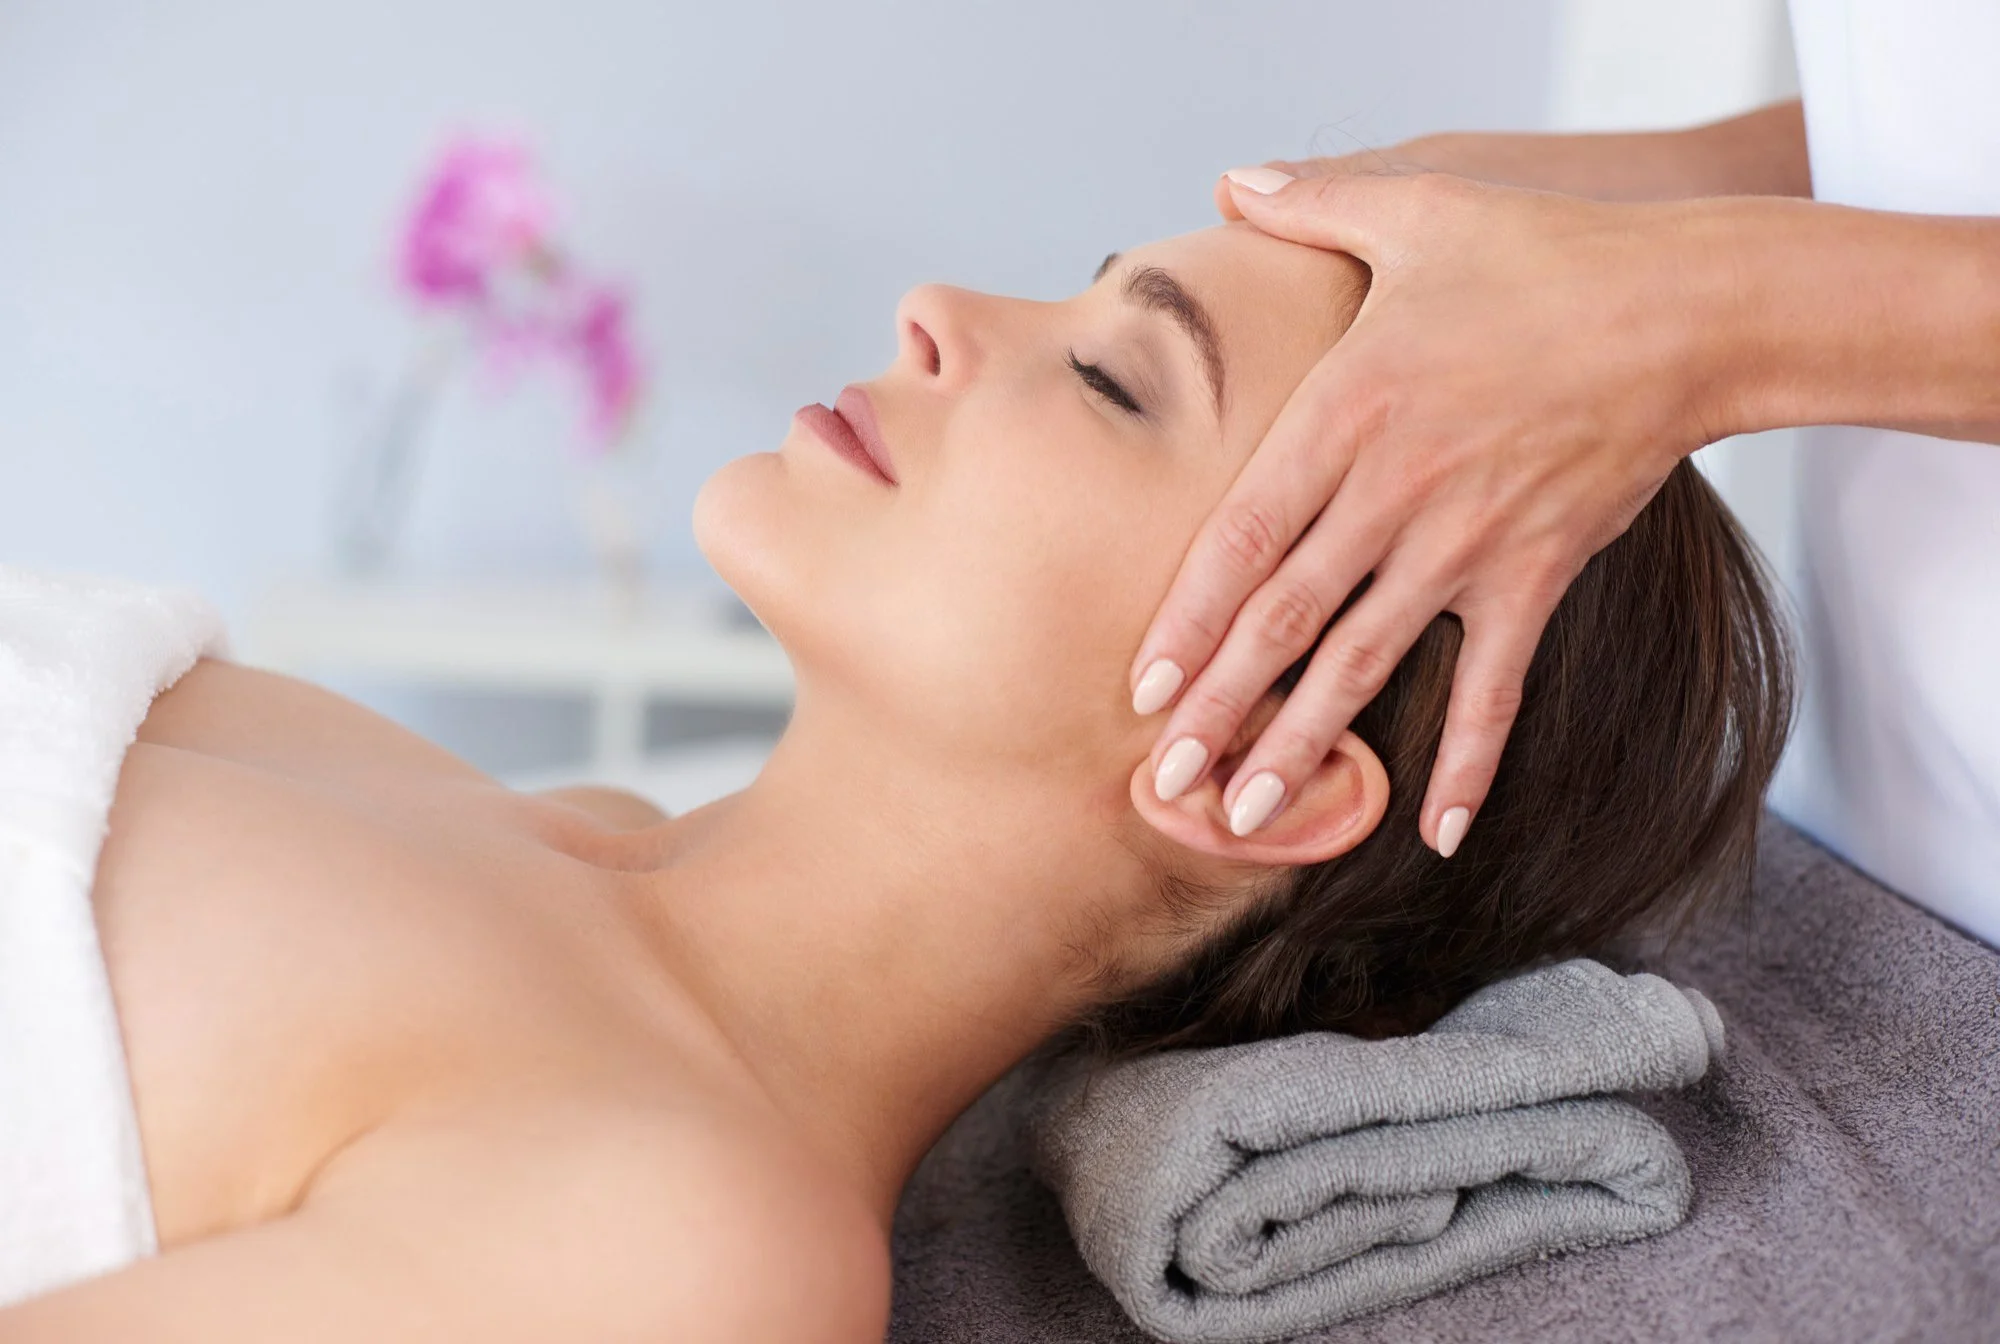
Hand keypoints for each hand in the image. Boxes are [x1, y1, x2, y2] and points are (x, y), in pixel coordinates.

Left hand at [1134, 169, 1730, 854]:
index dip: (1190, 621)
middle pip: (1287, 619)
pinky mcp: (1538, 574)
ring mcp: (1469, 543)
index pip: (1244, 539)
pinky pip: (1499, 687)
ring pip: (1368, 663)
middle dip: (1221, 708)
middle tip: (1166, 782)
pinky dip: (1472, 764)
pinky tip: (1437, 833)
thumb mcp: (1419, 213)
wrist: (1687, 308)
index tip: (1143, 689)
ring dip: (1307, 745)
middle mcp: (1396, 493)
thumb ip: (1314, 203)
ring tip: (1251, 816)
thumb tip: (1230, 183)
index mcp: (1348, 415)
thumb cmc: (1546, 260)